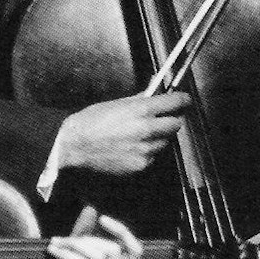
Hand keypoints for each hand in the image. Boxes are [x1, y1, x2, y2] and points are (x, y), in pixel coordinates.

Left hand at [2, 215, 143, 258]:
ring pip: (100, 255)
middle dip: (88, 238)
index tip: (102, 219)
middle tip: (63, 239)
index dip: (122, 232)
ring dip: (75, 244)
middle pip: (115, 250)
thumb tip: (91, 210)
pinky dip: (67, 253)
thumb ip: (83, 241)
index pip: (134, 252)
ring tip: (57, 244)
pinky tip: (54, 251)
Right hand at [58, 93, 191, 175]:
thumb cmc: (91, 122)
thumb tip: (155, 94)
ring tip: (138, 135)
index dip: (183, 100)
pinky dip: (147, 152)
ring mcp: (146, 149)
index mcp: (141, 110)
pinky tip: (131, 148)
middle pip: (176, 125)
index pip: (175, 103)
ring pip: (165, 142)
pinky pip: (153, 156)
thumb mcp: (116, 104)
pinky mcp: (142, 164)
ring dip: (158, 138)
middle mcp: (147, 130)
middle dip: (171, 120)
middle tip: (162, 119)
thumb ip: (139, 100)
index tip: (185, 100)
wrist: (74, 146)